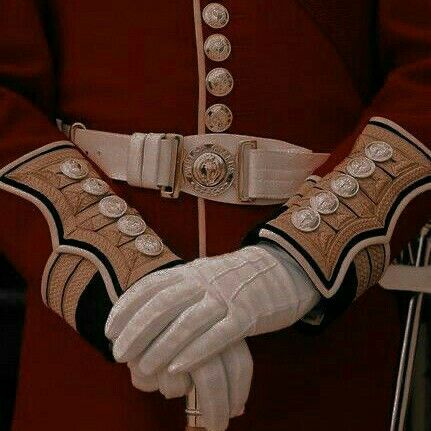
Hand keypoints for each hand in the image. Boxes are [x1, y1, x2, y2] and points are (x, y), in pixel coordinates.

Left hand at [105, 267, 252, 430]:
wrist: (277, 270)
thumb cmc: (232, 281)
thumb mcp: (201, 276)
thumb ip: (178, 289)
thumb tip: (143, 311)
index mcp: (190, 271)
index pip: (151, 286)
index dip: (127, 308)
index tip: (110, 331)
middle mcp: (204, 281)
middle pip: (164, 303)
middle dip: (137, 330)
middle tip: (119, 354)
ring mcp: (226, 296)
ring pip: (189, 321)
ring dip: (162, 346)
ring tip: (144, 367)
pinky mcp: (248, 314)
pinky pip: (220, 334)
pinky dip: (197, 351)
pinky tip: (178, 367)